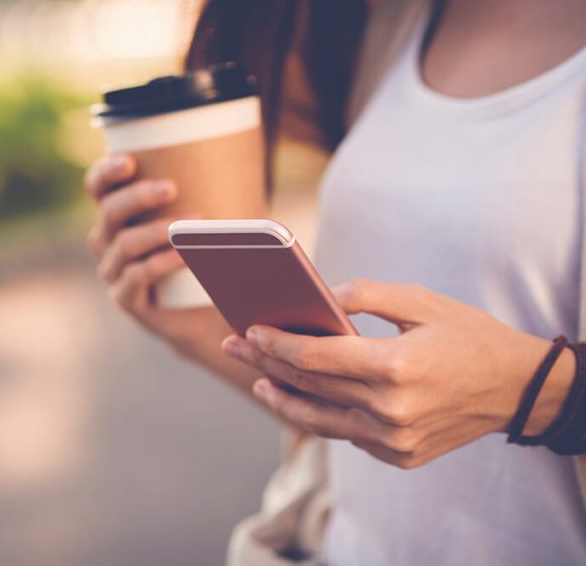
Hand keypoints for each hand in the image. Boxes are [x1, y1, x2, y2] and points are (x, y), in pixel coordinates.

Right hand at [84, 153, 230, 352]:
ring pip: (123, 244)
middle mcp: (107, 240)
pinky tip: (183, 256)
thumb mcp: (209, 219)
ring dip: (156, 231)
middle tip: (171, 188)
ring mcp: (114, 271)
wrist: (207, 310)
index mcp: (118, 213)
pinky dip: (161, 263)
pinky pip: (136, 276)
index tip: (131, 162)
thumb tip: (248, 181)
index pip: (98, 187)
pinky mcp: (126, 299)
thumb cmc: (207, 253)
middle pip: (109, 212)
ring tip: (191, 225)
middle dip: (138, 197)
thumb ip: (219, 196)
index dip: (106, 173)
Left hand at [222, 279, 573, 468]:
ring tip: (257, 381)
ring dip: (282, 399)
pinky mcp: (400, 456)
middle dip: (265, 362)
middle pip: (309, 386)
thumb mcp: (419, 301)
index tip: (249, 328)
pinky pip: (348, 434)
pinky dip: (323, 414)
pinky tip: (302, 397)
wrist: (518, 389)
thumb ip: (363, 295)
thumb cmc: (467, 334)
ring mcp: (395, 440)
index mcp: (396, 366)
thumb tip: (315, 295)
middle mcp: (391, 410)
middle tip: (234, 344)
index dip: (275, 343)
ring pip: (320, 420)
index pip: (314, 357)